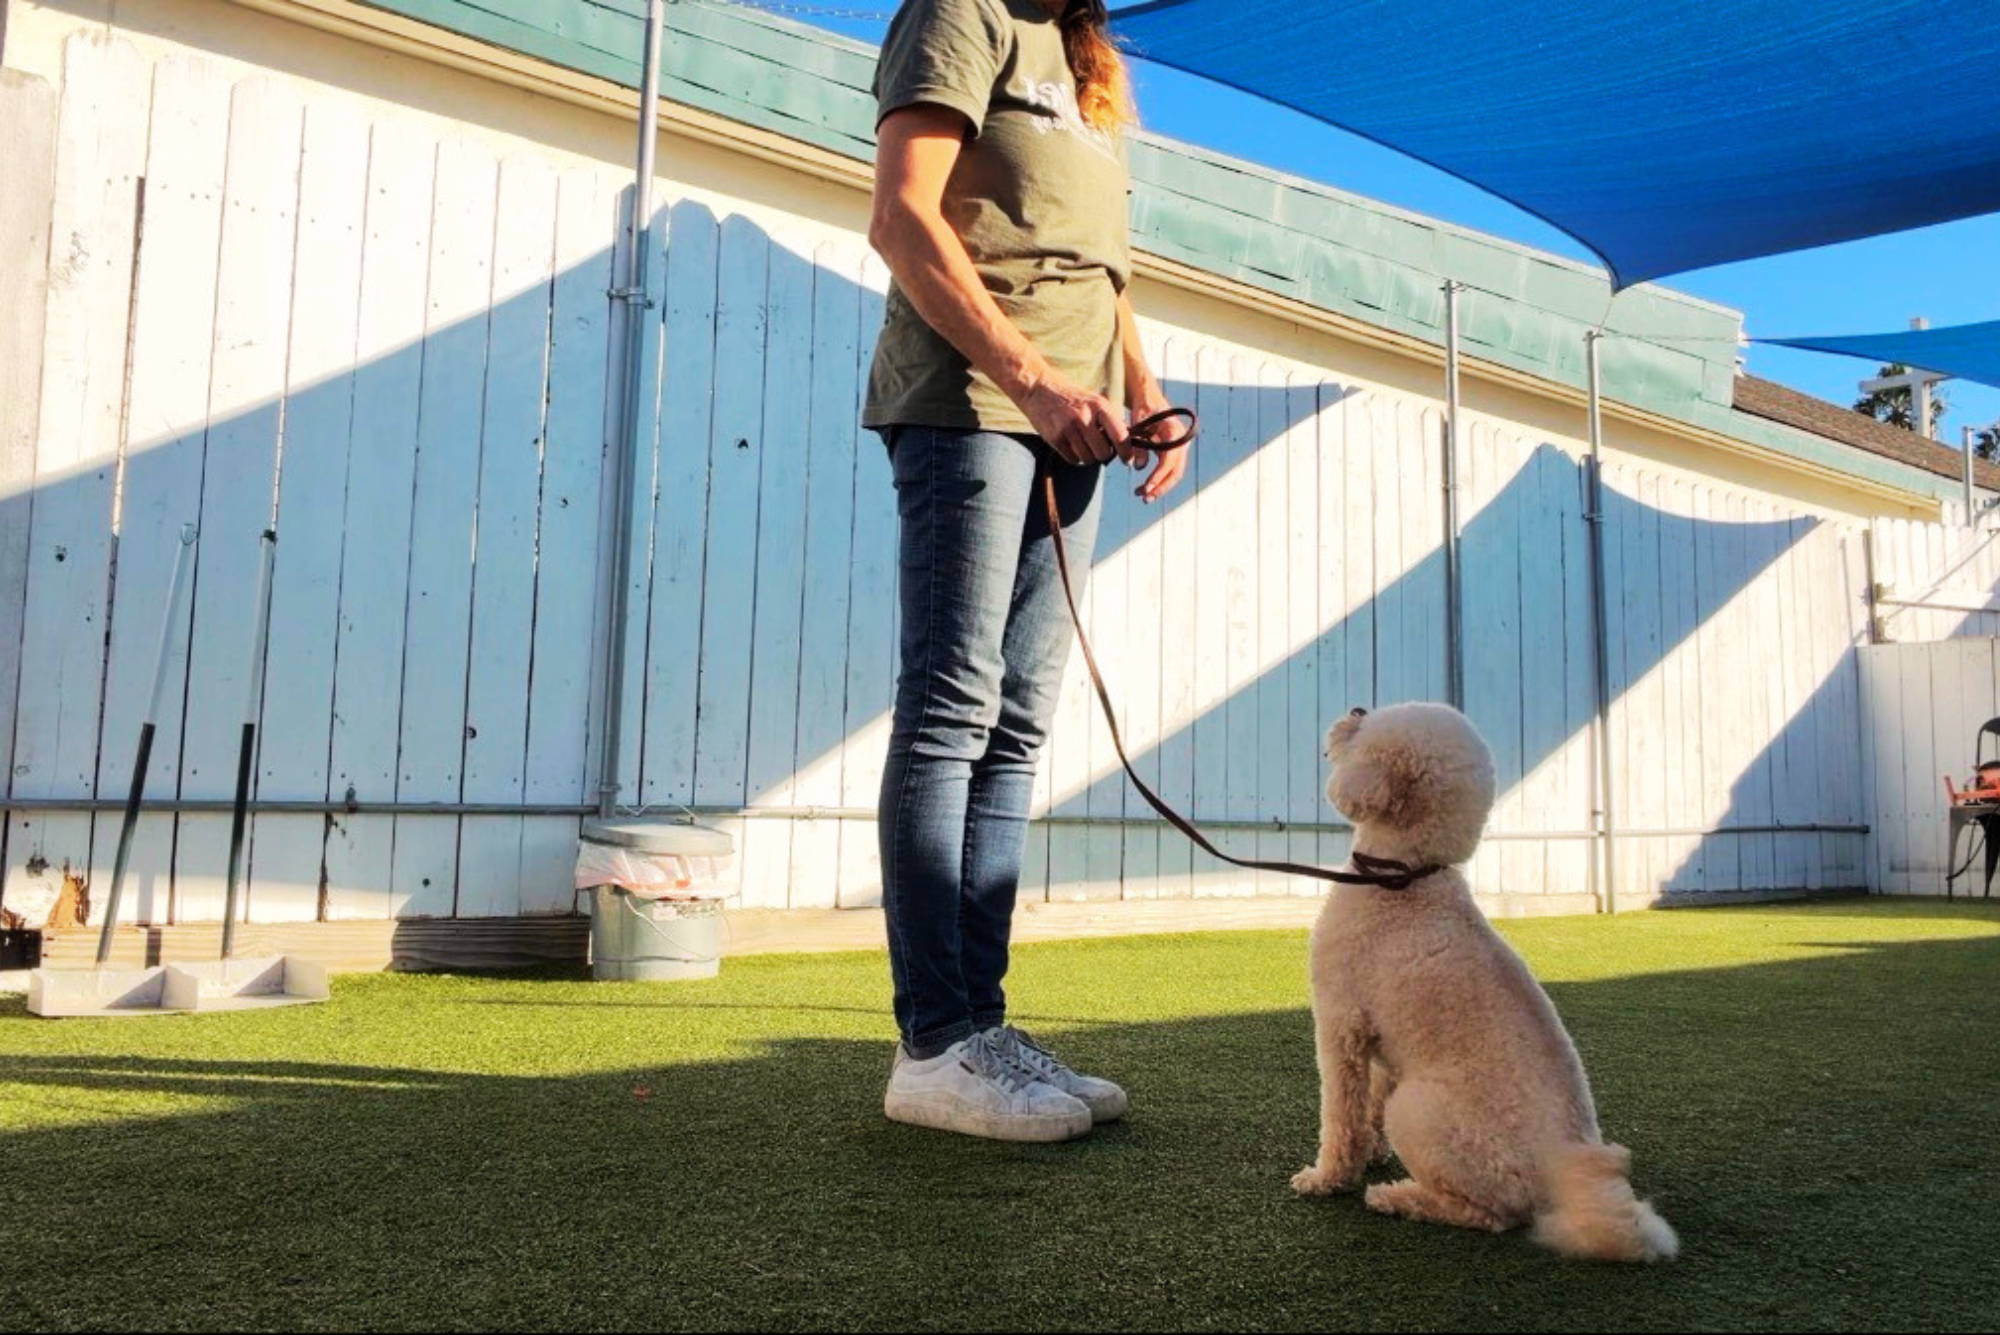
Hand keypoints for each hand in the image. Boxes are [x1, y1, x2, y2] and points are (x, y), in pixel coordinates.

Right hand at [1022, 372, 1134, 466]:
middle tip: (1098, 449)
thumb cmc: (1070, 396)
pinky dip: (1075, 457)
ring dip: (1088, 457)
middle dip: (1103, 455)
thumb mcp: (1094, 400)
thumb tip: (1126, 442)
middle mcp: (1084, 417)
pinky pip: (1073, 459)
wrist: (1039, 388)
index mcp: (1099, 406)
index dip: (1126, 452)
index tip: (1127, 459)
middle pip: (1103, 453)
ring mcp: (1068, 428)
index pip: (1120, 435)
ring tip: (1083, 445)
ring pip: (1088, 459)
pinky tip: (1072, 446)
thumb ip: (1109, 419)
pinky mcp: (1055, 438)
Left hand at [1128, 383, 1189, 504]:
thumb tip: (1138, 468)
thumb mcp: (1137, 424)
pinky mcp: (1174, 452)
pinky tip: (1146, 488)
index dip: (1158, 476)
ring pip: (1173, 474)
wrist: (1150, 399)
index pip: (1169, 460)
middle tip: (1144, 498)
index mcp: (1174, 431)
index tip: (1146, 487)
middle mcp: (1181, 441)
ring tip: (1142, 495)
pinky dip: (1159, 480)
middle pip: (1175, 471)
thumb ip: (1137, 445)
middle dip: (1160, 487)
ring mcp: (1180, 447)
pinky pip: (1169, 470)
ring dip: (1159, 487)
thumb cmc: (1143, 408)